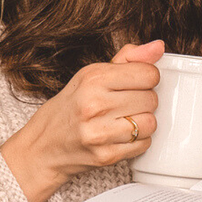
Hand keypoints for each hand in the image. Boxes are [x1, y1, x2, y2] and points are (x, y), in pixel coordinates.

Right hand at [1, 40, 161, 201]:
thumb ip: (126, 60)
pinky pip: (143, 144)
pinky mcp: (106, 155)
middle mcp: (95, 104)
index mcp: (92, 78)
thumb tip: (158, 47)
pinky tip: (120, 136)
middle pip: (152, 99)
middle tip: (125, 105)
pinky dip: (137, 141)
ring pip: (150, 123)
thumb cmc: (68, 110)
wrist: (42, 148)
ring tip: (124, 121)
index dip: (147, 79)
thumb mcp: (89, 76)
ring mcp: (100, 132)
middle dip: (144, 102)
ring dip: (142, 123)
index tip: (135, 84)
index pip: (148, 73)